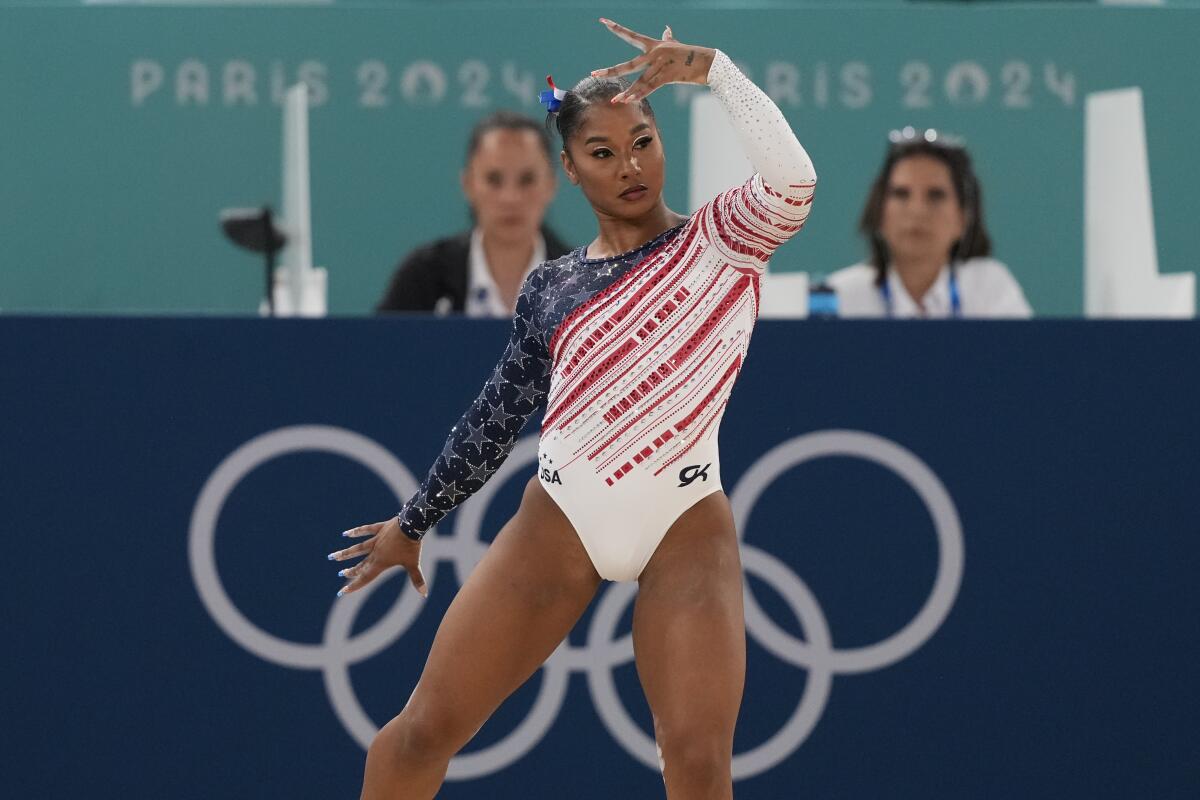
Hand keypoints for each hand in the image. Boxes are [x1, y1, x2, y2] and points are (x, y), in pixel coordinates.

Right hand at [328, 517, 427, 597]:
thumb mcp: (413, 563)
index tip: (343, 592)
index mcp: (381, 562)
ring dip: (346, 553)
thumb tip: (424, 594)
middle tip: (341, 574)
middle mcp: (376, 552)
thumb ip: (417, 579)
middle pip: (361, 564)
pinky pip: (366, 530)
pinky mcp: (380, 529)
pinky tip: (346, 534)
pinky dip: (356, 532)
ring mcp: (376, 540)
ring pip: (358, 548)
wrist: (411, 525)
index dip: (354, 586)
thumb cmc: (412, 546)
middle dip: (351, 571)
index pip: (365, 577)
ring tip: (333, 557)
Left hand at [591, 18, 715, 103]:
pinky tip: (630, 100)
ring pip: (639, 82)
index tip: (602, 21)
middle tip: (593, 74)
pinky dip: (640, 94)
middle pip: (628, 65)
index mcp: (653, 45)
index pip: (631, 36)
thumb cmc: (690, 54)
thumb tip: (666, 28)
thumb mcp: (676, 45)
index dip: (616, 28)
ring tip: (615, 100)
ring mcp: (660, 65)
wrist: (707, 62)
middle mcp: (654, 53)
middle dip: (610, 71)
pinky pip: (651, 87)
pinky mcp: (668, 76)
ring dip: (628, 92)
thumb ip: (669, 37)